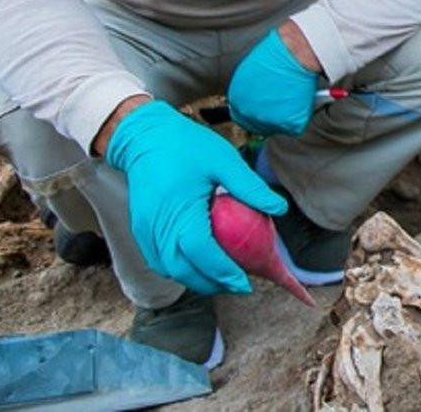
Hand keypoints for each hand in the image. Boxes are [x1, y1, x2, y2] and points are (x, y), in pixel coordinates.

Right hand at [106, 100, 286, 293]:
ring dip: (195, 279)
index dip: (223, 272)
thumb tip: (280, 209)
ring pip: (169, 269)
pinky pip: (159, 260)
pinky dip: (180, 268)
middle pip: (182, 270)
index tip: (246, 282)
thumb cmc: (186, 145)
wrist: (143, 136)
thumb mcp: (224, 160)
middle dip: (211, 284)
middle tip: (238, 284)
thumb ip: (250, 188)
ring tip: (222, 277)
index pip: (201, 253)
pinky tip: (199, 264)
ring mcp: (145, 230)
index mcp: (179, 210)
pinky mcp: (140, 229)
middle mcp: (157, 226)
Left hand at [228, 28, 318, 136]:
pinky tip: (300, 98)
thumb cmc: (276, 54)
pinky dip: (301, 115)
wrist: (295, 52)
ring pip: (278, 126)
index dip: (255, 113)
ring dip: (286, 114)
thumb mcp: (250, 71)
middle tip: (282, 104)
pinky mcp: (288, 123)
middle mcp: (249, 112)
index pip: (241, 117)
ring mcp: (269, 120)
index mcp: (237, 100)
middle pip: (258, 125)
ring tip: (292, 95)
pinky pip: (295, 125)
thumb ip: (248, 90)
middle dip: (270, 116)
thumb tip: (254, 97)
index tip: (265, 110)